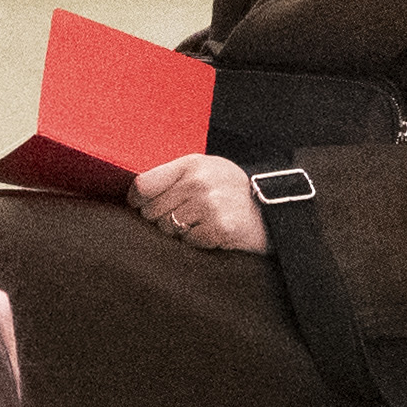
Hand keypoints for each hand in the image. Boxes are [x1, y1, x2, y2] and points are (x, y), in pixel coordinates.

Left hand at [130, 151, 268, 253]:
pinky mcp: (218, 227)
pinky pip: (188, 242)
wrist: (271, 208)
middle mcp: (198, 181)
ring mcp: (209, 204)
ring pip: (167, 229)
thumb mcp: (205, 171)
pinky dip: (197, 242)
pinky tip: (212, 233)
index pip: (143, 185)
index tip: (143, 207)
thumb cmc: (230, 191)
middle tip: (185, 216)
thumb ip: (173, 177)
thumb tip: (134, 197)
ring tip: (200, 223)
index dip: (138, 201)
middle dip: (162, 218)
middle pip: (151, 211)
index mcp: (191, 164)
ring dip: (180, 232)